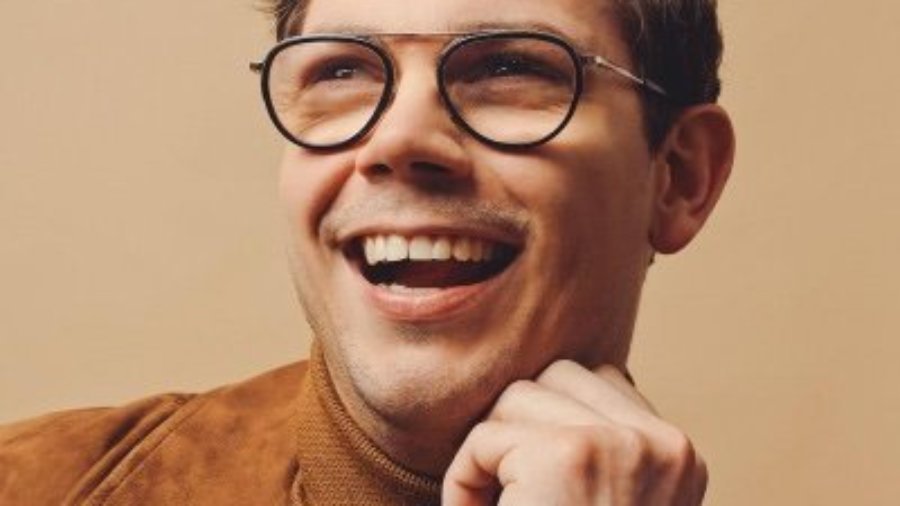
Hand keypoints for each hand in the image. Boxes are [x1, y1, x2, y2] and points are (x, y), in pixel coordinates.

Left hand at [442, 360, 706, 504]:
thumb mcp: (610, 492)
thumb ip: (598, 450)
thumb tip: (543, 381)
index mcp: (678, 456)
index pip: (603, 381)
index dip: (550, 423)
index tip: (532, 480)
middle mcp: (664, 445)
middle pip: (559, 375)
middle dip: (517, 426)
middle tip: (508, 488)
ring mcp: (621, 445)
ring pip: (517, 397)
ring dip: (489, 451)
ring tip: (495, 503)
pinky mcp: (568, 456)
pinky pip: (486, 437)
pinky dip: (464, 478)